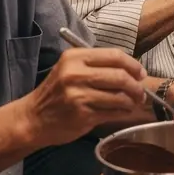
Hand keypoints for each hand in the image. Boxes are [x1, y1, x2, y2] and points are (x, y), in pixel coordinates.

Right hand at [21, 48, 147, 146]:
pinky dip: (122, 112)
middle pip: (120, 76)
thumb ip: (96, 65)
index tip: (141, 73)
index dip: (133, 64)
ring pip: (119, 96)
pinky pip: (112, 112)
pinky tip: (122, 112)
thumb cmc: (56, 92)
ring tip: (133, 103)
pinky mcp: (82, 115)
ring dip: (131, 101)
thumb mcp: (70, 69)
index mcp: (74, 57)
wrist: (32, 119)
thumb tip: (132, 70)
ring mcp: (78, 95)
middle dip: (136, 85)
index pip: (114, 55)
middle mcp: (75, 74)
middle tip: (141, 92)